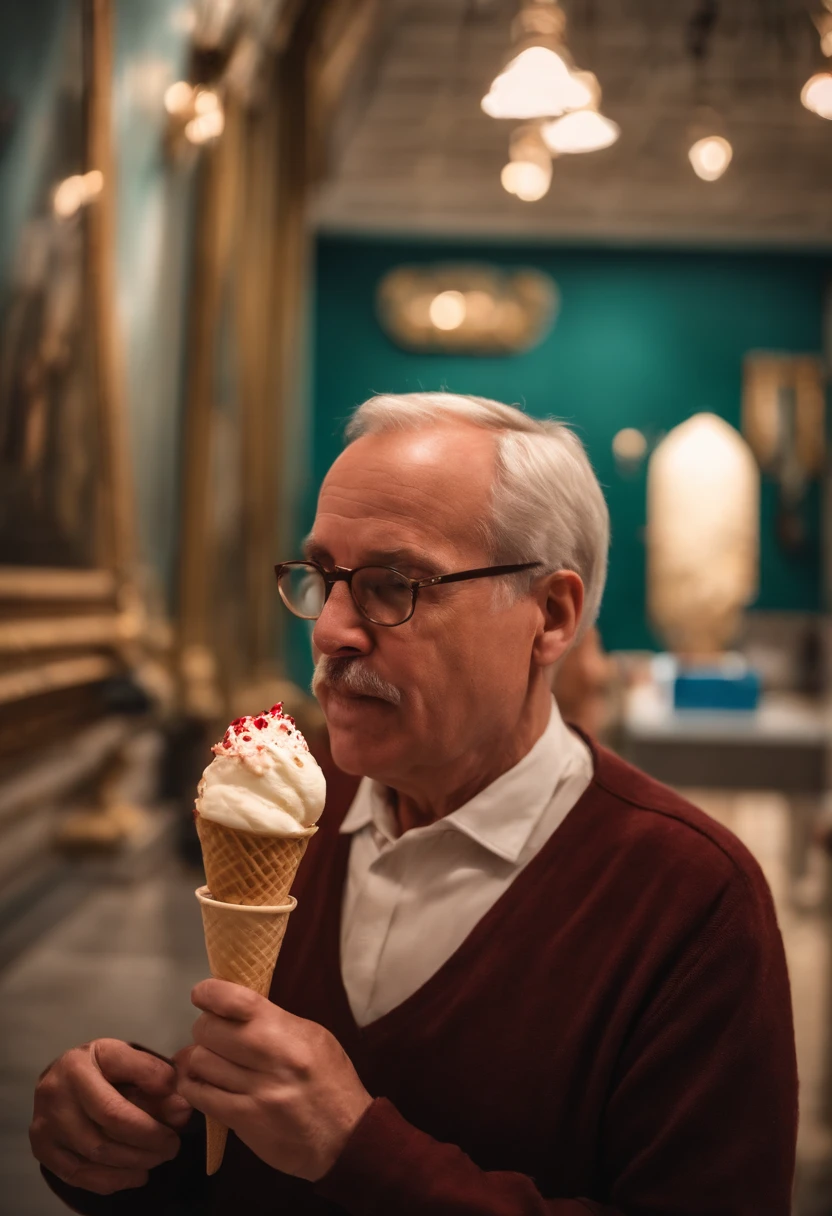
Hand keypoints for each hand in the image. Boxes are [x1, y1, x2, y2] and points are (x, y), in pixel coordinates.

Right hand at [30, 1039, 192, 1194]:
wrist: (62, 1073)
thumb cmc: (101, 1064)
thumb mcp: (127, 1056)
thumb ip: (154, 1077)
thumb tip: (181, 1108)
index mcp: (76, 1067)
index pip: (113, 1110)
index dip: (148, 1129)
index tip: (176, 1132)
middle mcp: (54, 1098)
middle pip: (102, 1140)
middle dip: (144, 1150)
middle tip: (171, 1148)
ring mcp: (44, 1127)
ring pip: (92, 1160)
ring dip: (131, 1167)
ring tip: (156, 1159)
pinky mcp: (42, 1149)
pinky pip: (78, 1176)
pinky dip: (111, 1181)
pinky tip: (135, 1174)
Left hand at [177, 979, 372, 1180]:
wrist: (346, 1137)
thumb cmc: (331, 1081)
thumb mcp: (314, 1037)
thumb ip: (274, 1022)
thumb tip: (230, 1013)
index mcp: (290, 1033)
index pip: (240, 1002)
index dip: (211, 993)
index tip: (202, 994)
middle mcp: (273, 1060)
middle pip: (210, 1032)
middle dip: (204, 1029)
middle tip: (212, 1035)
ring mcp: (257, 1093)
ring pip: (200, 1063)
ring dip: (198, 1059)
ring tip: (210, 1061)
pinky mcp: (245, 1121)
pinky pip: (201, 1096)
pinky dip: (194, 1086)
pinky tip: (201, 1084)